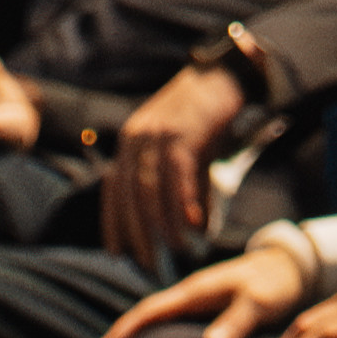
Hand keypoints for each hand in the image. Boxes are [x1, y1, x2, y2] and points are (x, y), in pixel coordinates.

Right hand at [89, 234, 315, 337]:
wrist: (292, 265)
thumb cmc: (275, 283)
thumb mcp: (258, 303)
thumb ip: (236, 323)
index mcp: (192, 293)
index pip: (145, 314)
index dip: (118, 337)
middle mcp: (188, 297)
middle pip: (141, 319)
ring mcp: (195, 304)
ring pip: (153, 323)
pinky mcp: (205, 311)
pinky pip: (169, 326)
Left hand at [101, 58, 251, 255]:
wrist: (223, 74)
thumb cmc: (204, 117)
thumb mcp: (185, 152)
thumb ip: (183, 187)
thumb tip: (193, 227)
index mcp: (130, 142)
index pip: (113, 189)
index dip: (113, 222)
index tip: (116, 253)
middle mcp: (137, 138)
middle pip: (130, 194)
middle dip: (137, 232)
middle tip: (147, 263)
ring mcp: (159, 134)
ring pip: (152, 188)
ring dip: (163, 223)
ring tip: (176, 250)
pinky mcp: (184, 132)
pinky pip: (179, 175)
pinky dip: (184, 202)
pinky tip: (194, 224)